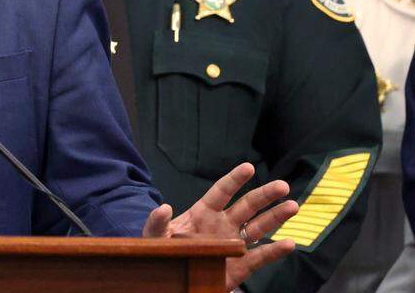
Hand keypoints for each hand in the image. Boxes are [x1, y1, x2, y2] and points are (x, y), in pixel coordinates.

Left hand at [142, 163, 298, 290]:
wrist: (173, 280)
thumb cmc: (163, 253)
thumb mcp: (155, 238)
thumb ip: (157, 223)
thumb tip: (164, 207)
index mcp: (203, 213)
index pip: (221, 192)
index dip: (234, 179)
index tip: (249, 167)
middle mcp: (222, 224)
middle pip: (246, 206)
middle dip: (264, 195)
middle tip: (282, 185)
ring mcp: (233, 243)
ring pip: (258, 227)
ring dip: (275, 217)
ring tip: (293, 206)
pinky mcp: (240, 265)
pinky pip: (260, 257)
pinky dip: (274, 251)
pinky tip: (288, 244)